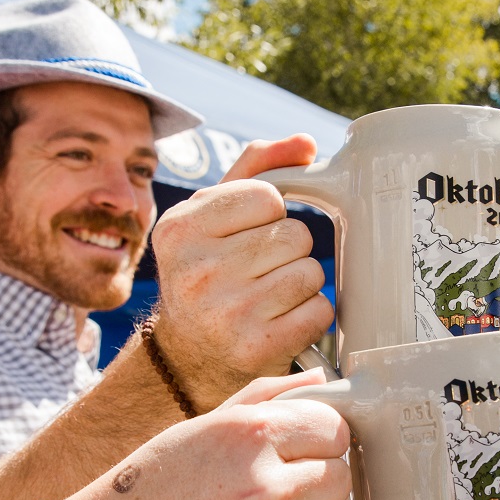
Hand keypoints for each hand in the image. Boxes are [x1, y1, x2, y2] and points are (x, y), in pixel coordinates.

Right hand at [58, 371, 355, 499]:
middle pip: (342, 477)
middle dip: (318, 481)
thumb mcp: (199, 427)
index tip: (301, 450)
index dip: (321, 439)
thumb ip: (266, 399)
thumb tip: (325, 384)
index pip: (335, 428)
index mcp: (249, 436)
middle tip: (278, 491)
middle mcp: (265, 489)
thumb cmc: (147, 490)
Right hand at [149, 134, 331, 408]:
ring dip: (301, 283)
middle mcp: (196, 271)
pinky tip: (281, 320)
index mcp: (180, 228)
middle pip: (295, 235)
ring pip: (310, 272)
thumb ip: (257, 167)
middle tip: (259, 272)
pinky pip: (319, 311)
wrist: (188, 356)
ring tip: (270, 296)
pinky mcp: (256, 348)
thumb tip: (306, 143)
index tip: (248, 236)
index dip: (270, 215)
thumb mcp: (212, 215)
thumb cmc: (208, 272)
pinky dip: (310, 315)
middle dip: (289, 251)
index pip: (269, 197)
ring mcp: (225, 313)